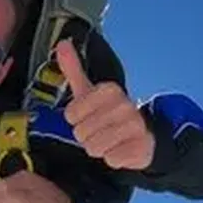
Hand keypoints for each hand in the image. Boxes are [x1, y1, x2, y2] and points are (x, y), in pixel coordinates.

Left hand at [57, 39, 154, 169]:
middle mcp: (125, 105)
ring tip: (109, 140)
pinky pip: (111, 159)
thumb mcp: (88, 91)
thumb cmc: (107, 114)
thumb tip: (61, 43)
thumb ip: (73, 68)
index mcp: (109, 90)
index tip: (89, 115)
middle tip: (100, 130)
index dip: (76, 119)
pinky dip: (112, 159)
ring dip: (98, 148)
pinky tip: (121, 149)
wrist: (140, 135)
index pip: (71, 115)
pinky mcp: (141, 147)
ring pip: (94, 148)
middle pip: (81, 133)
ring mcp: (135, 126)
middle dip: (87, 136)